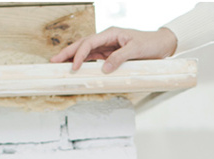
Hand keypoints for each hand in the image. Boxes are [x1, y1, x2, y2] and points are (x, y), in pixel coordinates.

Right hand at [49, 26, 177, 72]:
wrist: (161, 45)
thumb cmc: (150, 44)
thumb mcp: (136, 51)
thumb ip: (120, 58)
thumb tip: (104, 69)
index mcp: (110, 33)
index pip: (89, 43)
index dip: (79, 55)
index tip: (74, 67)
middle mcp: (107, 39)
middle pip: (83, 45)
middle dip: (68, 53)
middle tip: (53, 61)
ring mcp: (108, 47)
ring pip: (86, 52)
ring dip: (73, 58)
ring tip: (60, 65)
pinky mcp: (111, 55)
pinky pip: (95, 59)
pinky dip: (85, 63)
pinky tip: (77, 68)